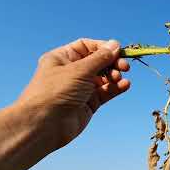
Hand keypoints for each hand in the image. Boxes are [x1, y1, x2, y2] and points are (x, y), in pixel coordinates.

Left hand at [15, 38, 130, 150]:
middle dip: (112, 63)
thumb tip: (115, 44)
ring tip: (119, 79)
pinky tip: (125, 86)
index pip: (86, 46)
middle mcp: (71, 72)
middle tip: (125, 67)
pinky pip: (105, 92)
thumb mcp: (80, 69)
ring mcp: (80, 89)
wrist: (44, 124)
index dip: (103, 47)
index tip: (119, 51)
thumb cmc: (56, 91)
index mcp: (62, 58)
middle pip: (98, 62)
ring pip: (103, 78)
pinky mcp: (88, 104)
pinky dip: (115, 88)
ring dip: (114, 76)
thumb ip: (100, 57)